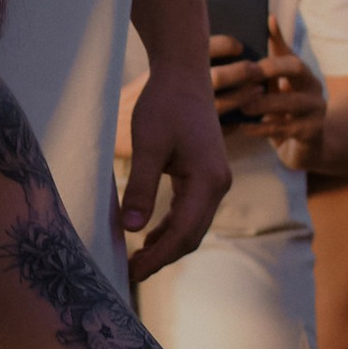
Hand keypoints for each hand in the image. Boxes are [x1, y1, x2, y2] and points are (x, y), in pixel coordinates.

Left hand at [121, 56, 229, 273]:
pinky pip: (190, 212)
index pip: (183, 233)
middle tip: (129, 273)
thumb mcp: (148, 145)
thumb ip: (141, 187)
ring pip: (192, 227)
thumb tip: (132, 229)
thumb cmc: (165, 104)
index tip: (132, 273)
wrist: (183, 74)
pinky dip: (170, 228)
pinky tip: (148, 236)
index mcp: (209, 180)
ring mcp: (214, 181)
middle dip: (162, 257)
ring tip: (136, 260)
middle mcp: (218, 185)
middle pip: (191, 236)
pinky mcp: (204, 176)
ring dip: (166, 245)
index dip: (158, 257)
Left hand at [213, 19, 324, 169]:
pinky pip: (285, 129)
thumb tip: (268, 17)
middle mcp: (314, 89)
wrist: (306, 149)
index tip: (248, 58)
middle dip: (270, 70)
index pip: (291, 57)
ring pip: (290, 103)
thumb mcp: (279, 85)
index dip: (272, 53)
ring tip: (241, 106)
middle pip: (296, 70)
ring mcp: (316, 112)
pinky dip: (262, 128)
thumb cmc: (285, 111)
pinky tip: (244, 127)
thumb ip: (274, 57)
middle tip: (245, 74)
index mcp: (304, 75)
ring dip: (263, 104)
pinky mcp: (312, 134)